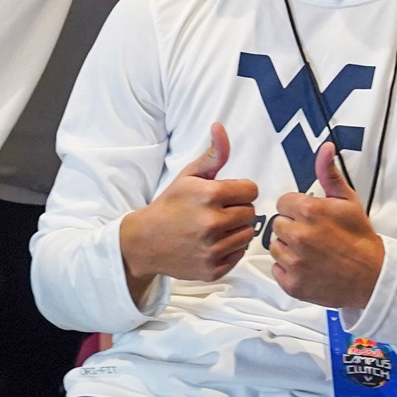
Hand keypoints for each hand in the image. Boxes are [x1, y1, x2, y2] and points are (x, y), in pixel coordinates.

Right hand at [119, 123, 257, 299]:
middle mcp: (212, 223)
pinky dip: (230, 249)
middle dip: (238, 209)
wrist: (144, 242)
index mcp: (208, 195)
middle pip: (251, 212)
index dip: (240, 190)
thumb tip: (220, 127)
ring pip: (247, 234)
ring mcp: (212, 249)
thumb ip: (213, 154)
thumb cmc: (170, 205)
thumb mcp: (188, 176)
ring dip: (236, 229)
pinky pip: (239, 254)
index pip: (251, 190)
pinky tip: (213, 243)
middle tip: (218, 211)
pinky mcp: (212, 269)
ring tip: (216, 227)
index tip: (226, 194)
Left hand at [271, 142, 384, 309]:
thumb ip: (329, 174)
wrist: (372, 277)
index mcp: (310, 211)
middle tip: (314, 235)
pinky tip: (307, 267)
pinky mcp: (292, 284)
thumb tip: (325, 147)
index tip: (312, 217)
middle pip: (277, 224)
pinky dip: (288, 270)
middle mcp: (299, 236)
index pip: (283, 203)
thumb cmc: (360, 237)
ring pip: (275, 246)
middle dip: (292, 227)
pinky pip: (277, 269)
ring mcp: (295, 262)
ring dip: (288, 248)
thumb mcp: (348, 200)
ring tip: (311, 251)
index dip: (297, 209)